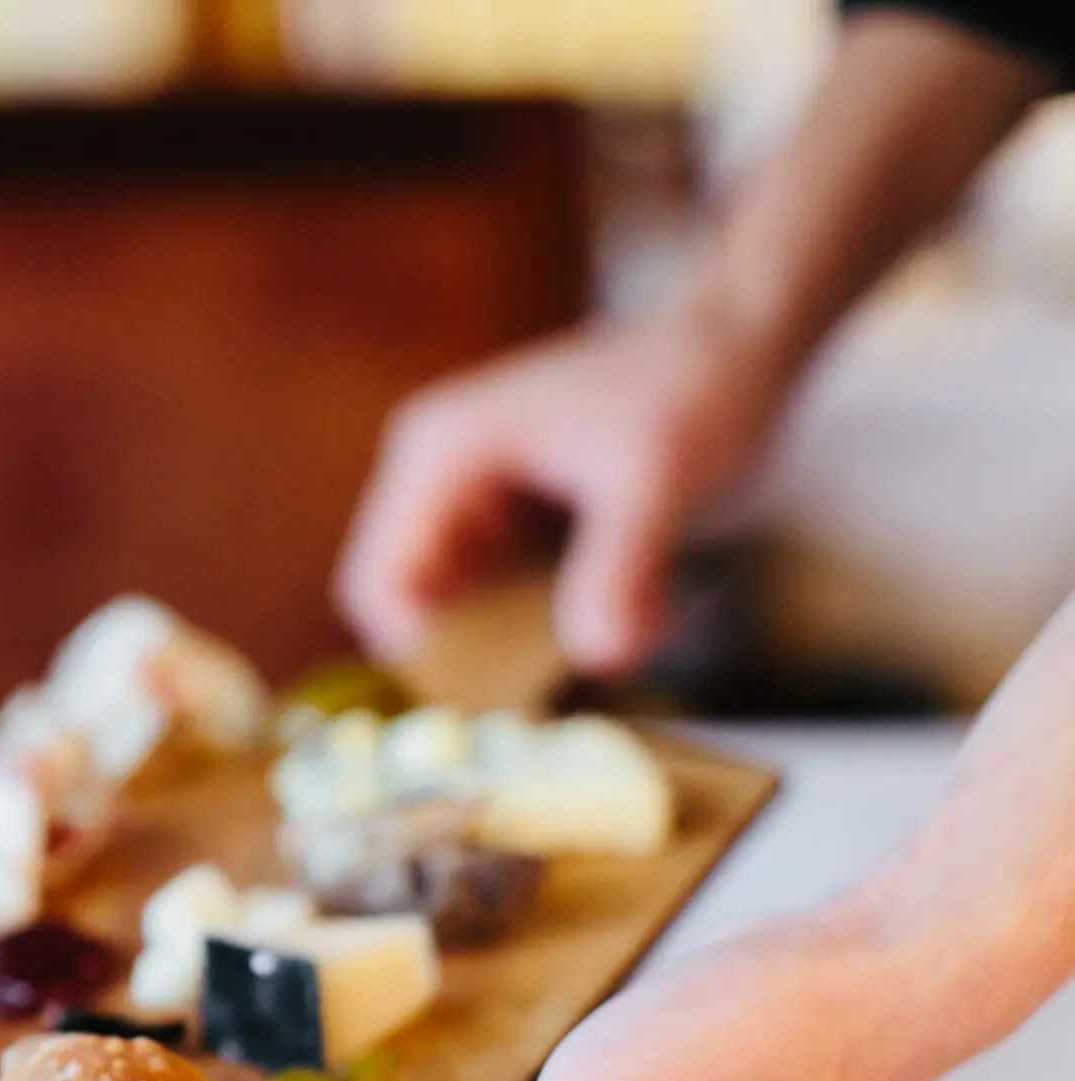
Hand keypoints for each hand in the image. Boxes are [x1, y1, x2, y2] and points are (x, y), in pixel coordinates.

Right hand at [334, 305, 790, 674]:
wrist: (736, 343)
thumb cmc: (693, 388)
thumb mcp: (656, 481)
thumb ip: (621, 569)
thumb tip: (599, 658)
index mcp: (442, 453)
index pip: (380, 581)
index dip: (419, 649)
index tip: (488, 701)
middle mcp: (436, 472)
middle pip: (406, 600)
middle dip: (459, 656)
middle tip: (531, 702)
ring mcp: (467, 492)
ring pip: (447, 604)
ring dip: (496, 647)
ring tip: (565, 675)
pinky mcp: (505, 513)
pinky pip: (488, 592)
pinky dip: (526, 627)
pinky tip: (587, 635)